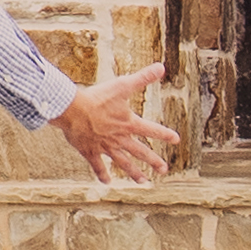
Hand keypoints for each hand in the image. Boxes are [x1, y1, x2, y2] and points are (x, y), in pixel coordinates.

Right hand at [55, 90, 181, 181]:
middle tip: (164, 170)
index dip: (165, 134)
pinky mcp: (91, 152)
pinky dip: (102, 174)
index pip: (152, 129)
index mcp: (129, 124)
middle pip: (140, 152)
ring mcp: (106, 147)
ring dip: (134, 172)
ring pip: (123, 163)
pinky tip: (107, 182)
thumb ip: (142, 78)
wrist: (74, 111)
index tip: (176, 139)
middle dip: (154, 161)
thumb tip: (161, 67)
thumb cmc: (98, 97)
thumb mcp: (122, 85)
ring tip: (143, 182)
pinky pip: (98, 166)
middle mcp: (120, 138)